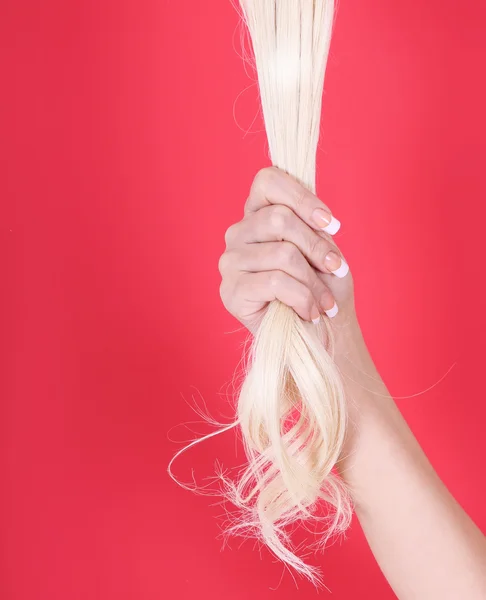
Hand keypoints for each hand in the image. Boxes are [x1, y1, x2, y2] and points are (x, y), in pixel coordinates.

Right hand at [218, 167, 356, 333]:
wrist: (320, 334)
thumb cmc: (322, 289)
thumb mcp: (323, 249)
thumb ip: (313, 226)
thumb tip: (320, 219)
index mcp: (257, 214)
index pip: (267, 181)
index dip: (303, 198)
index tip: (332, 224)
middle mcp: (237, 233)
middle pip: (280, 219)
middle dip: (318, 247)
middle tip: (337, 269)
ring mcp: (230, 261)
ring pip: (282, 254)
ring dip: (314, 282)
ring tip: (327, 302)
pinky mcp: (230, 291)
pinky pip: (276, 282)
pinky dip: (303, 299)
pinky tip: (310, 312)